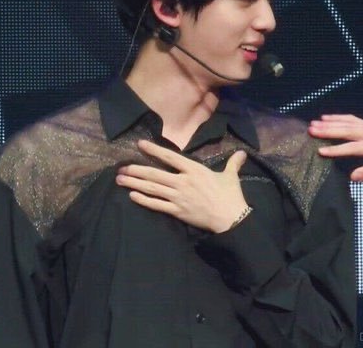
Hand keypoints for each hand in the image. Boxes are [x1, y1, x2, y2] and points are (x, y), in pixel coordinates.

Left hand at [115, 139, 248, 232]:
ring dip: (135, 184)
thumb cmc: (230, 196)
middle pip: (155, 174)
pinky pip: (157, 205)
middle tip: (121, 168)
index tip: (140, 145)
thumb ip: (233, 163)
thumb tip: (242, 153)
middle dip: (136, 170)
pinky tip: (132, 196)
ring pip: (152, 189)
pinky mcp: (177, 211)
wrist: (231, 218)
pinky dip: (144, 200)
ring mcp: (178, 197)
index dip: (154, 150)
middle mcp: (183, 181)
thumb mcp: (231, 176)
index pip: (170, 157)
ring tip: (120, 180)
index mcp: (194, 170)